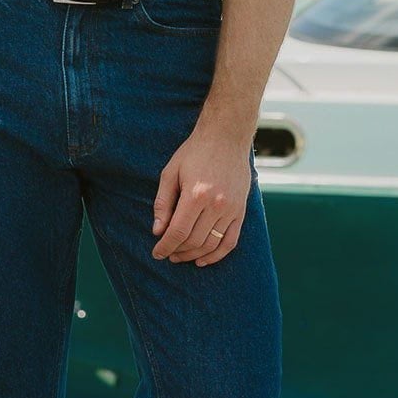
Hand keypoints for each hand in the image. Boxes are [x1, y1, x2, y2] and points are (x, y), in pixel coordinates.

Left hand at [152, 118, 252, 266]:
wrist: (226, 137)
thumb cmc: (194, 152)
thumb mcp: (170, 172)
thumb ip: (163, 203)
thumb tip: (158, 231)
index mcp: (196, 194)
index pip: (178, 232)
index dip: (165, 246)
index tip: (156, 253)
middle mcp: (216, 204)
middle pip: (194, 241)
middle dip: (177, 251)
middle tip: (167, 253)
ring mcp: (231, 209)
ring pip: (211, 244)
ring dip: (194, 255)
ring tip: (181, 256)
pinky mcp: (241, 211)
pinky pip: (230, 241)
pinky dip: (217, 255)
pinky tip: (203, 259)